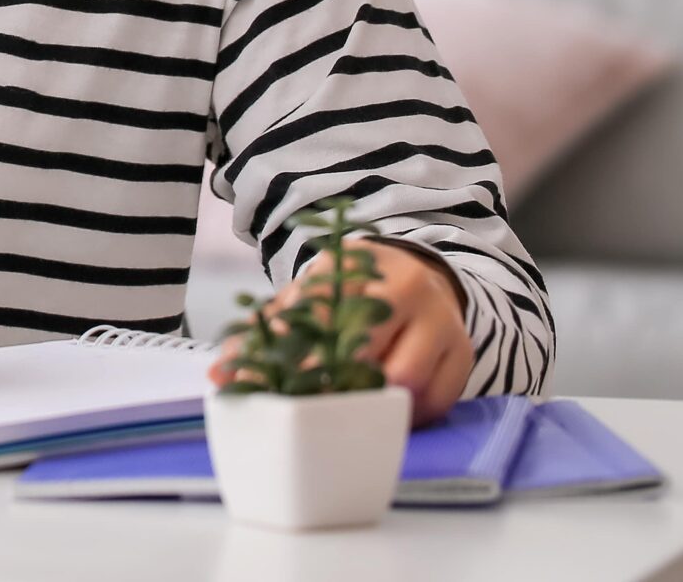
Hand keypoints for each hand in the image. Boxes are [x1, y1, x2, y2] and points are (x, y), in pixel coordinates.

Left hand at [208, 236, 471, 425]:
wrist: (417, 275)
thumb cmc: (349, 292)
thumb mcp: (308, 297)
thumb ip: (265, 333)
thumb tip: (219, 377)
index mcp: (355, 264)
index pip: (322, 315)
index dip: (299, 359)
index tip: (283, 390)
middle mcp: (405, 287)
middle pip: (365, 348)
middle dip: (333, 386)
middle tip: (311, 412)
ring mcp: (440, 320)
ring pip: (404, 379)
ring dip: (370, 405)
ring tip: (345, 418)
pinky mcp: (463, 354)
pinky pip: (435, 400)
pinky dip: (405, 417)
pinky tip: (382, 416)